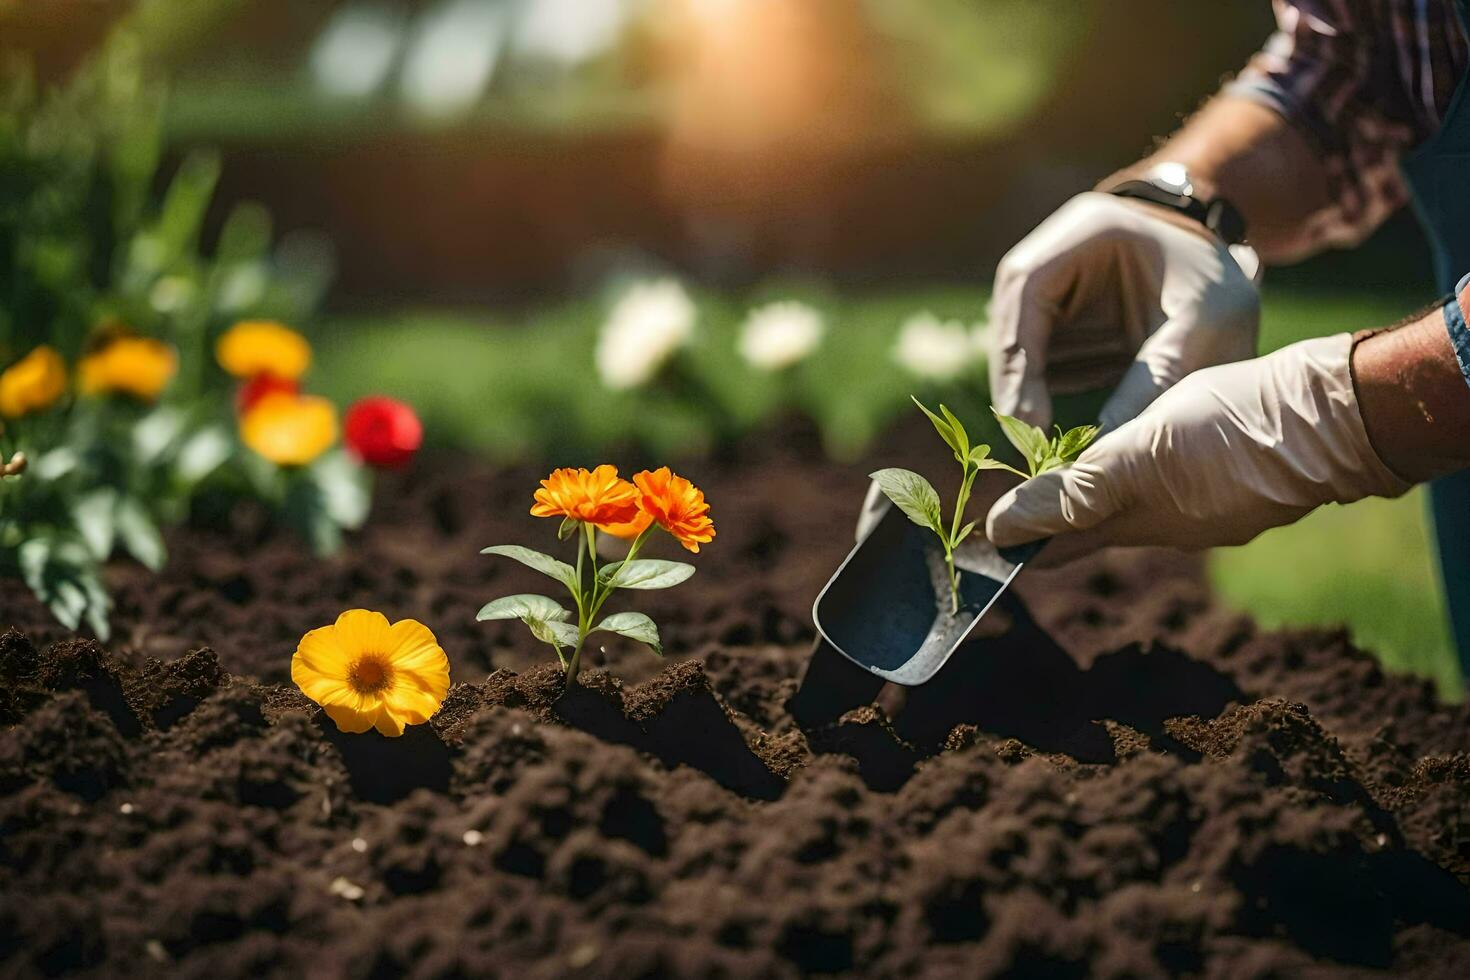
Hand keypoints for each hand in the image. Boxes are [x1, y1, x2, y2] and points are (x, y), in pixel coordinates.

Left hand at [985, 334, 1411, 564]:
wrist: (1336, 418)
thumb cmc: (1235, 429)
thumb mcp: (1141, 452)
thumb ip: (1077, 489)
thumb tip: (1006, 528)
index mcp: (1138, 520)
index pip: (1059, 540)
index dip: (1021, 538)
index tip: (980, 540)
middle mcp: (1171, 525)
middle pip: (1095, 526)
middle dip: (1053, 520)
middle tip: (1008, 516)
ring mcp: (1210, 509)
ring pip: (1137, 505)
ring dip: (1100, 498)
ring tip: (1064, 484)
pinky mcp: (1240, 485)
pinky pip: (1177, 487)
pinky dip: (1146, 478)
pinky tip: (1148, 461)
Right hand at [988, 192, 1261, 432]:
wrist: (1225, 265)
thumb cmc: (1216, 282)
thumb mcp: (1204, 324)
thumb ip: (1157, 377)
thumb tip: (1105, 445)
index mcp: (1085, 232)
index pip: (1026, 291)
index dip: (1020, 358)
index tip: (1029, 420)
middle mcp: (1052, 255)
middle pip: (1010, 324)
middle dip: (1017, 388)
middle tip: (1029, 447)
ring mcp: (1047, 288)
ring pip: (1017, 349)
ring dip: (1025, 397)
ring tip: (1042, 450)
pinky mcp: (1054, 319)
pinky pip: (1038, 362)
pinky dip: (1044, 397)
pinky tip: (1055, 435)